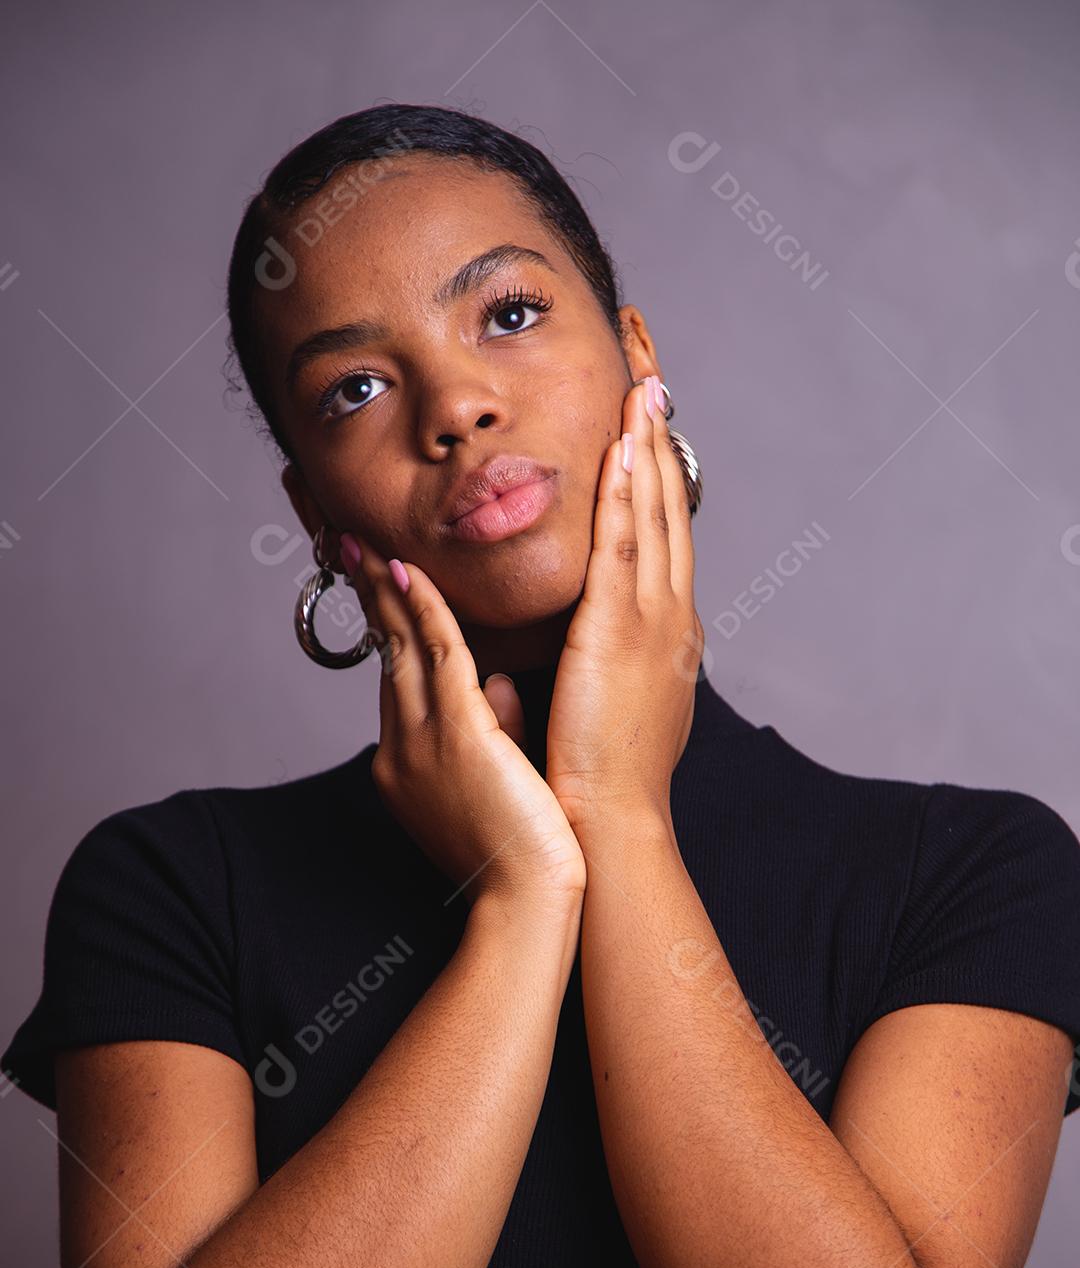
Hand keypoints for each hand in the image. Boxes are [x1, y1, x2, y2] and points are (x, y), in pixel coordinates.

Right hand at [339, 538, 586, 907]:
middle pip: (385, 655)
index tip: (382, 587)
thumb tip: (499, 683)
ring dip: (387, 590)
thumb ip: (494, 728)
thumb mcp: (500, 780)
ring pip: (400, 647)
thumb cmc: (524, 853)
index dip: (388, 630)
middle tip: (356, 546)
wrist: (526, 900)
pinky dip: (421, 609)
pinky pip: (434, 655)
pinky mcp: (456, 734)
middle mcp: (403, 749)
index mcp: (409, 765)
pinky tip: (409, 573)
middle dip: (373, 598)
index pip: (398, 682)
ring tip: (370, 545)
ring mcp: (424, 741)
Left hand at [546, 374, 704, 830]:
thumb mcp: (596, 712)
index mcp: (665, 638)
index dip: (655, 481)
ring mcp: (652, 623)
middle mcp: (670, 620)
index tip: (645, 431)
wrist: (607, 822)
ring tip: (642, 387)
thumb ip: (579, 675)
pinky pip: (624, 545)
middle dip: (659, 443)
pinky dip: (626, 490)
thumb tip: (547, 660)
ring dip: (647, 446)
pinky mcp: (620, 632)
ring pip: (652, 515)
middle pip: (668, 512)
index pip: (661, 541)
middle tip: (652, 381)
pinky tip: (622, 444)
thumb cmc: (596, 780)